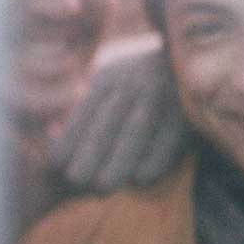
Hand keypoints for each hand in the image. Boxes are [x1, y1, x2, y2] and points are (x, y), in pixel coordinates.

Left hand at [50, 45, 189, 192]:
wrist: (190, 57)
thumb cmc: (137, 80)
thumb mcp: (108, 82)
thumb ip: (83, 107)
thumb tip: (53, 132)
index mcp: (108, 79)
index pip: (84, 112)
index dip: (69, 139)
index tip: (56, 164)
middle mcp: (133, 86)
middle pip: (108, 122)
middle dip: (90, 152)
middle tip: (76, 179)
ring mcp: (162, 98)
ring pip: (136, 132)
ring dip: (119, 161)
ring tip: (103, 186)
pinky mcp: (188, 114)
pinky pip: (168, 140)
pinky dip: (154, 160)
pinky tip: (140, 178)